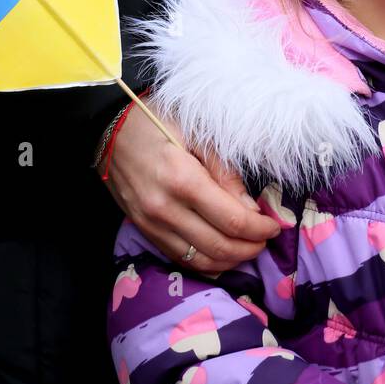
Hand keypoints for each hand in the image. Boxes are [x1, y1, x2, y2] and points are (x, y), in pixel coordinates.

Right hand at [102, 97, 280, 273]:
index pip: (232, 220)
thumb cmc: (156, 121)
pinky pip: (180, 257)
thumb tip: (251, 208)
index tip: (275, 225)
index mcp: (182, 180)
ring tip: (249, 248)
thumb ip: (225, 172)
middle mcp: (165, 209)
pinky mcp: (143, 230)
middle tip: (267, 239)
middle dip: (250, 249)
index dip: (259, 228)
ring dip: (230, 261)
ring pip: (200, 260)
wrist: (109, 128)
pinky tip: (222, 254)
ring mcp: (151, 224)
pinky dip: (206, 262)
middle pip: (218, 246)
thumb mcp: (197, 132)